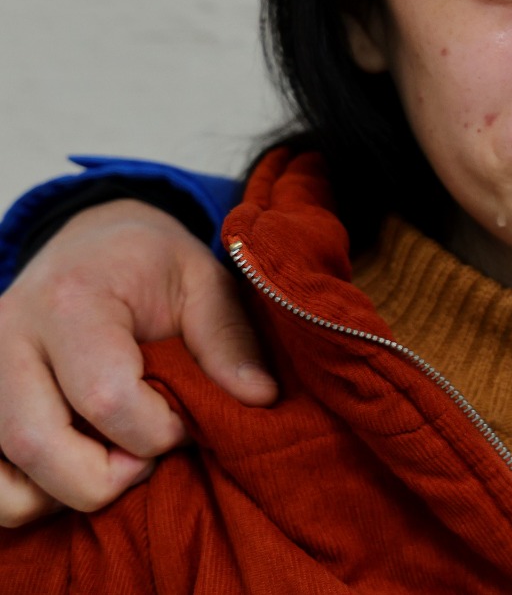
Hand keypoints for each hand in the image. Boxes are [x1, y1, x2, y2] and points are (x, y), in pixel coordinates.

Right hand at [0, 198, 276, 525]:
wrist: (91, 242)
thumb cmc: (150, 264)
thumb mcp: (204, 280)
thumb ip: (229, 340)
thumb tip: (259, 399)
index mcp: (72, 301)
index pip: (105, 396)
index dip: (157, 429)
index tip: (186, 421)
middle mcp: (9, 336)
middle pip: (39, 443)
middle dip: (109, 474)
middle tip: (149, 456)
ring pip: (3, 475)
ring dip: (66, 492)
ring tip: (114, 462)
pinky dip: (28, 497)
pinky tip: (76, 469)